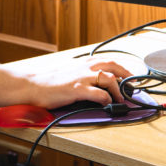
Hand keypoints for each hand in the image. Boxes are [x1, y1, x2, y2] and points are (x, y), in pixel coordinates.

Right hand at [18, 58, 133, 109]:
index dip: (123, 69)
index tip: (130, 77)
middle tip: (133, 87)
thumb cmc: (50, 82)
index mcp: (84, 62)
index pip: (109, 61)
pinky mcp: (77, 90)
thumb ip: (84, 74)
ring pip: (109, 79)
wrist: (33, 86)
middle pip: (114, 66)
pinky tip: (107, 104)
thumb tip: (98, 82)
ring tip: (121, 99)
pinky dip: (107, 99)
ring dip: (118, 90)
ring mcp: (81, 78)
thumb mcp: (70, 72)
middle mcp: (85, 67)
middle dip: (127, 76)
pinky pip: (98, 94)